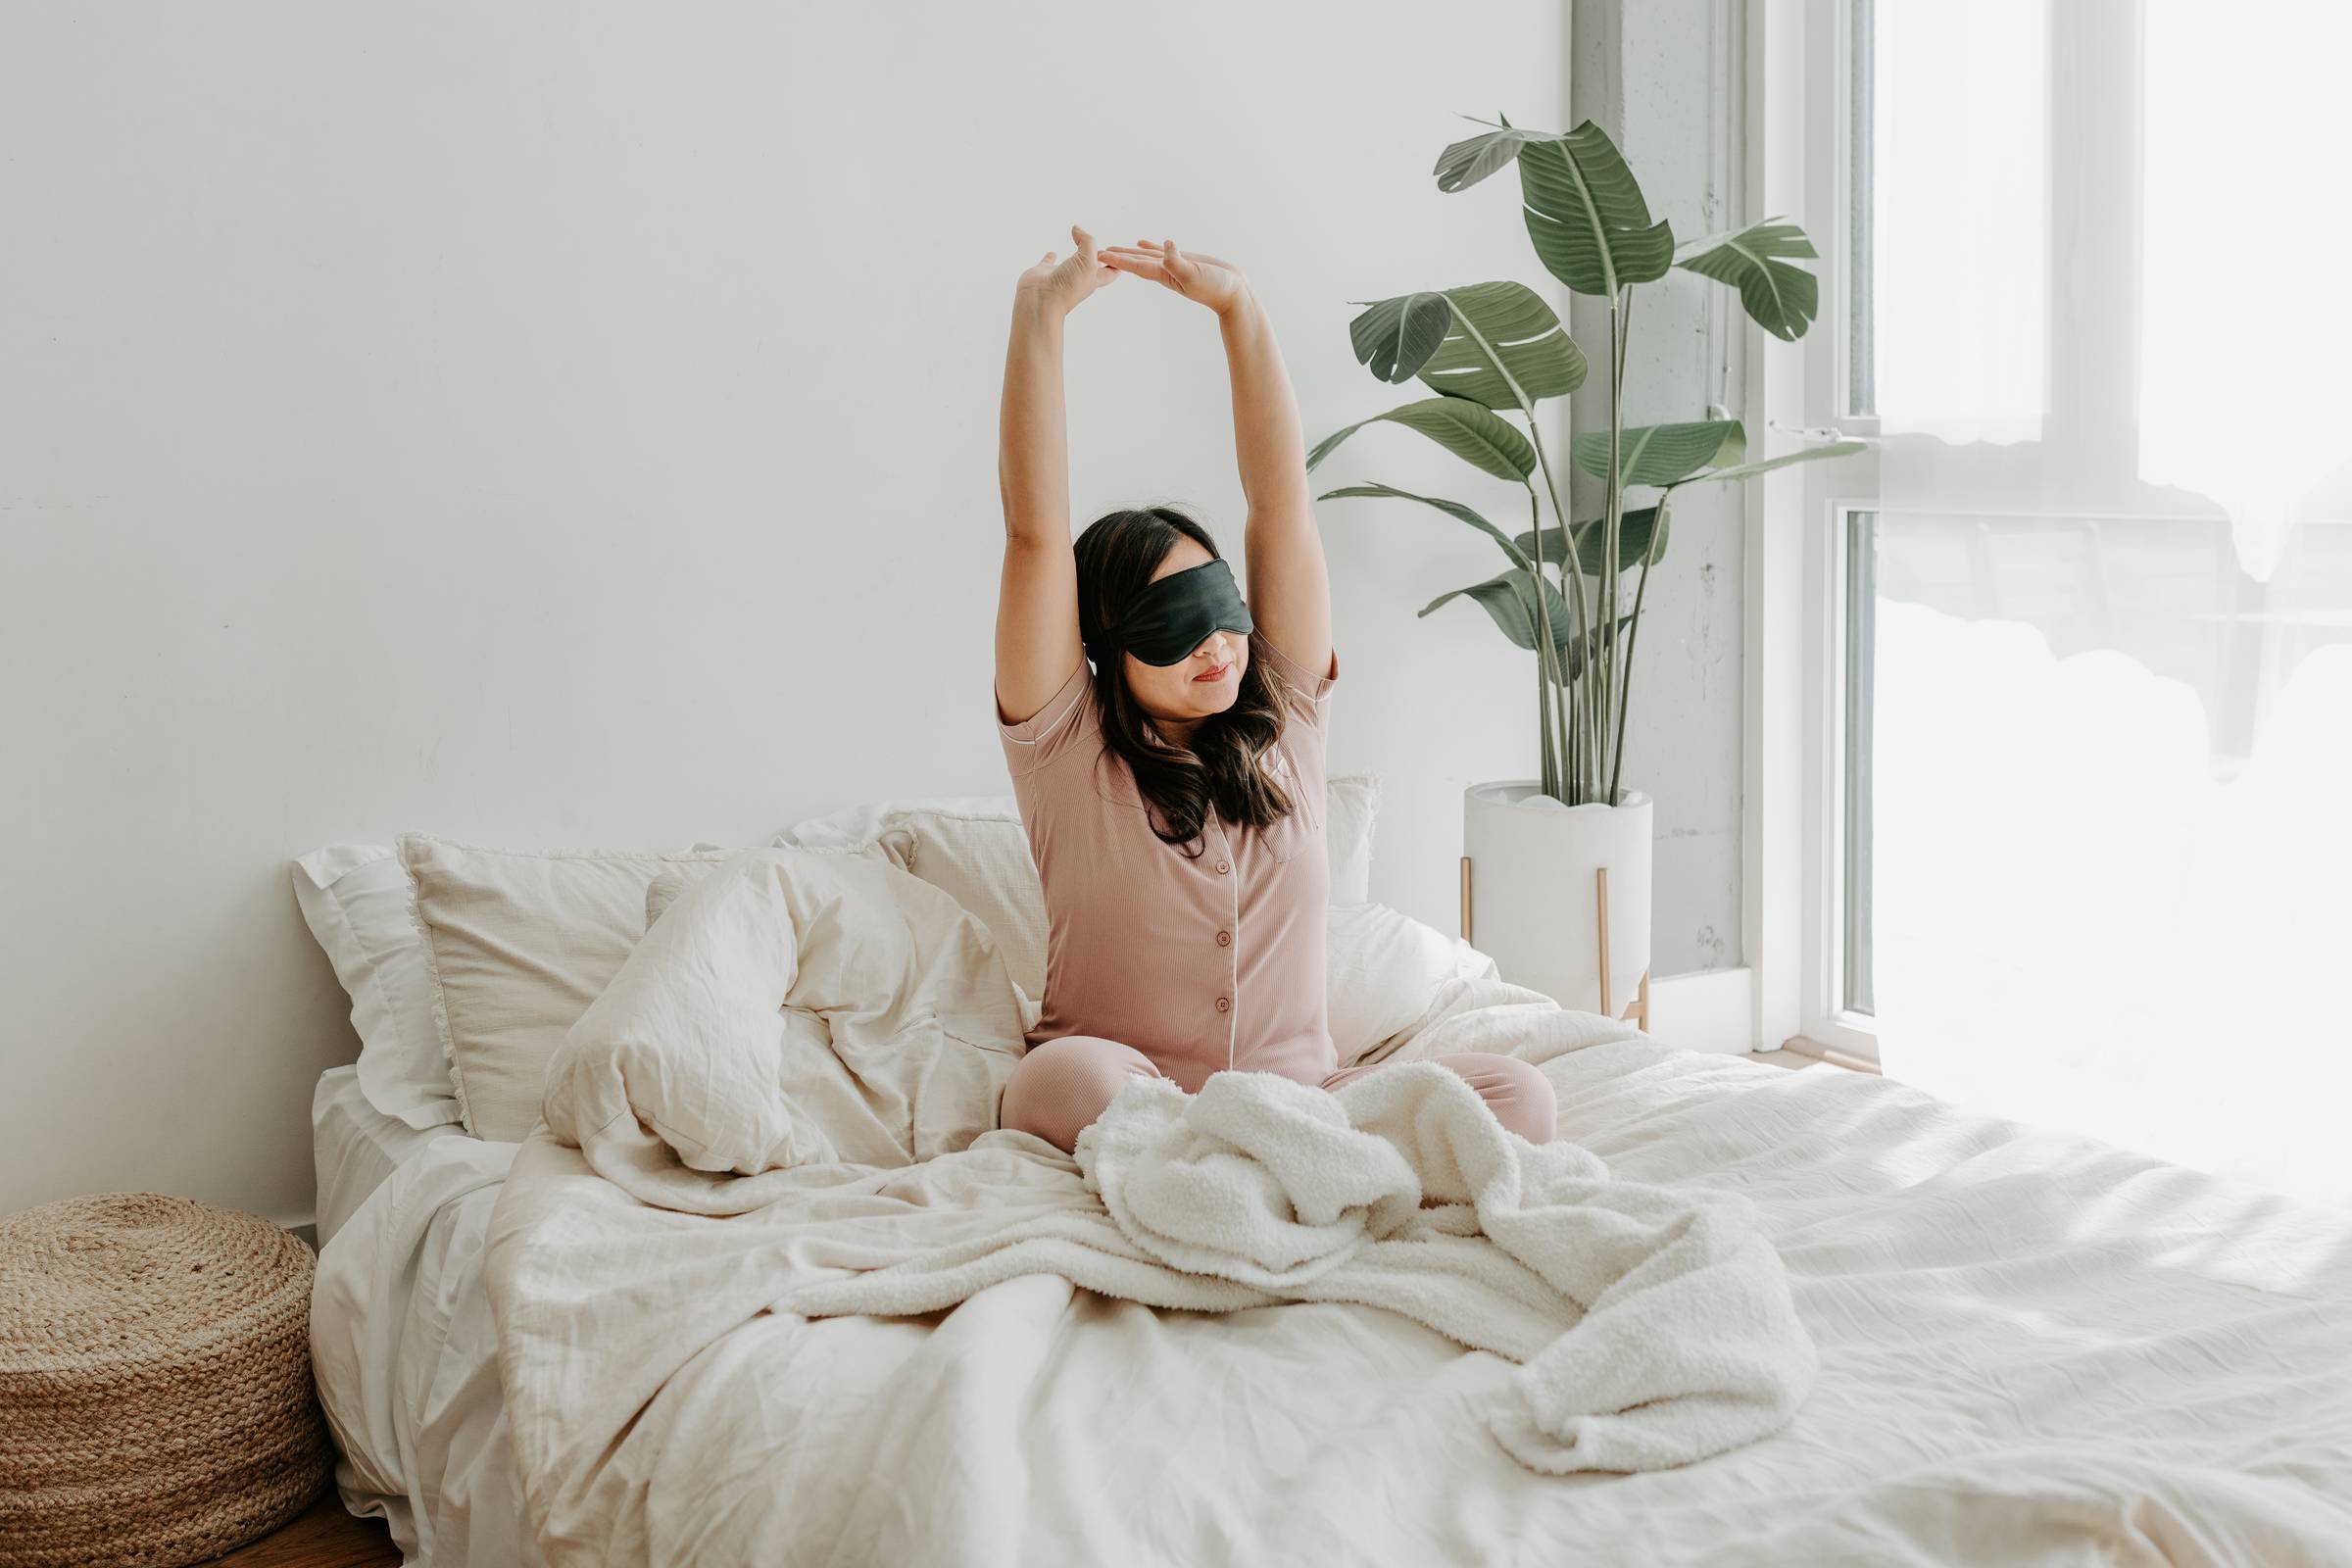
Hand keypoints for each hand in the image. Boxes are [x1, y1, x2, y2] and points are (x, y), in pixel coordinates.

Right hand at [1015, 225, 1118, 318]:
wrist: (1041, 301)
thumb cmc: (1069, 286)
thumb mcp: (1088, 261)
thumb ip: (1087, 241)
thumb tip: (1077, 229)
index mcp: (1094, 279)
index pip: (1111, 270)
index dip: (1117, 262)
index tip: (1123, 255)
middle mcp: (1079, 278)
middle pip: (1092, 266)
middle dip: (1098, 258)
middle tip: (1103, 248)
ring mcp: (1061, 275)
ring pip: (1070, 263)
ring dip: (1075, 254)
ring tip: (1077, 242)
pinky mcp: (1044, 273)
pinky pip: (1048, 262)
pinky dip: (1050, 257)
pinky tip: (1052, 253)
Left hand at [1099, 239, 1248, 315]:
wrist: (1233, 293)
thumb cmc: (1215, 288)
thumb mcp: (1195, 274)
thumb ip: (1179, 262)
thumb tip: (1167, 246)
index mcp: (1164, 274)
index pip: (1135, 265)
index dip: (1117, 260)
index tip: (1099, 256)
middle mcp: (1165, 271)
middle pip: (1134, 261)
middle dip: (1116, 258)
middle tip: (1095, 254)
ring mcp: (1174, 266)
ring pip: (1145, 256)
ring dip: (1129, 252)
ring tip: (1113, 248)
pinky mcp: (1184, 260)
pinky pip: (1161, 252)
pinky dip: (1150, 247)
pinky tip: (1142, 242)